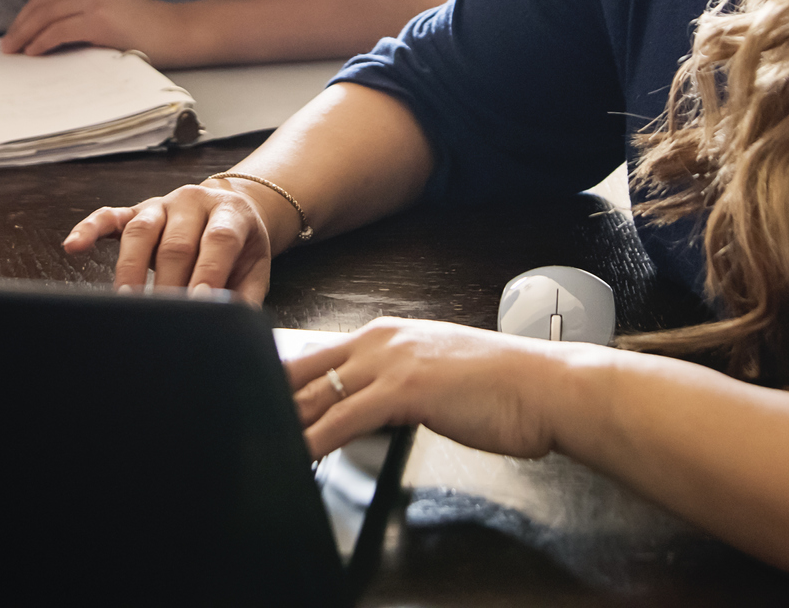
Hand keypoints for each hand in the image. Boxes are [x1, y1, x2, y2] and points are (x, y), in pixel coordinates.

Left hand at [1, 0, 184, 60]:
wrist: (169, 31)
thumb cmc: (136, 20)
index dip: (26, 12)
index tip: (14, 30)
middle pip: (43, 2)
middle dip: (21, 24)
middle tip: (7, 44)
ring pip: (47, 16)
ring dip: (26, 35)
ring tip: (15, 50)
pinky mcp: (98, 19)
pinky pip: (59, 31)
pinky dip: (42, 42)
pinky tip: (34, 52)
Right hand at [61, 181, 274, 300]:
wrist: (232, 210)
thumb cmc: (241, 248)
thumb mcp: (254, 269)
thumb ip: (245, 297)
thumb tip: (235, 327)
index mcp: (230, 213)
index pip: (218, 241)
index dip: (207, 273)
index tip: (198, 304)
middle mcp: (193, 202)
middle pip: (176, 242)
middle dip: (168, 284)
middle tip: (161, 318)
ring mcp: (162, 203)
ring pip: (141, 232)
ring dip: (131, 270)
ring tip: (126, 303)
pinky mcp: (136, 210)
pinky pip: (109, 217)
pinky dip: (89, 229)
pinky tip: (74, 246)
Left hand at [286, 317, 573, 460]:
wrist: (546, 388)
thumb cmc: (502, 388)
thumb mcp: (435, 374)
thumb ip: (395, 383)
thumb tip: (365, 407)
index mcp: (389, 333)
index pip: (319, 355)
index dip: (285, 380)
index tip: (259, 398)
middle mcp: (382, 339)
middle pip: (307, 369)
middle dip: (272, 396)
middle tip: (242, 418)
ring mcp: (391, 361)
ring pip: (318, 392)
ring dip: (286, 421)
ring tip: (259, 442)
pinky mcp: (404, 389)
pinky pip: (344, 417)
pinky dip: (315, 439)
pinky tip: (298, 455)